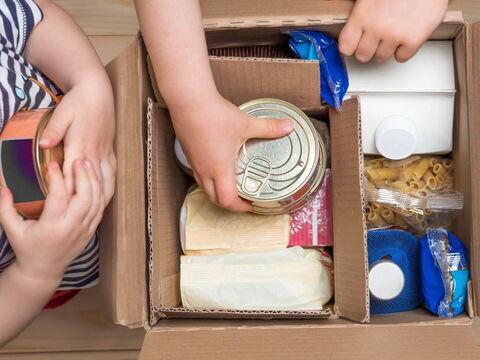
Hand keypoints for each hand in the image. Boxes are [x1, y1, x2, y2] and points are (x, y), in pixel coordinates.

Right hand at [0, 159, 103, 283]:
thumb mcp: (12, 229)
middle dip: (84, 176)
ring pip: (96, 201)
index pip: (58, 197)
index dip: (57, 178)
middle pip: (85, 197)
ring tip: (88, 165)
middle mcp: (72, 227)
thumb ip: (5, 208)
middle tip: (78, 159)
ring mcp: (84, 229)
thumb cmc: (27, 248)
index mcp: (52, 226)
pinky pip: (100, 208)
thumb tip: (3, 186)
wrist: (44, 270)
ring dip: (94, 181)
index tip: (52, 164)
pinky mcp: (91, 230)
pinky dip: (100, 192)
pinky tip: (96, 179)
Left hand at [39, 75, 115, 205]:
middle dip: (87, 201)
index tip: (64, 207)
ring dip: (102, 197)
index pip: (74, 174)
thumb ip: (53, 130)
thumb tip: (42, 144)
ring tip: (95, 213)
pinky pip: (113, 173)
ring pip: (107, 180)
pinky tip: (107, 195)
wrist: (98, 92)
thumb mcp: (62, 113)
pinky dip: (110, 186)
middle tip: (80, 218)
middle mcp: (95, 153)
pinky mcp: (110, 150)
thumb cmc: (78, 102)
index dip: (70, 191)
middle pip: (92, 182)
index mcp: (81, 145)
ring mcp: (105, 152)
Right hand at [171, 93, 292, 211]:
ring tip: (232, 185)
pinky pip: (198, 175)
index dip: (240, 207)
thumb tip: (289, 126)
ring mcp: (195, 163)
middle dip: (229, 204)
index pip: (228, 200)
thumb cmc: (215, 115)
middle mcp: (205, 170)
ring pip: (204, 188)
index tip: (251, 204)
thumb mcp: (246, 123)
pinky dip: (209, 178)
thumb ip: (269, 127)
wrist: (188, 101)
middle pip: (214, 199)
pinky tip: (218, 166)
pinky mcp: (189, 154)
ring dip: (217, 192)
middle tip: (243, 199)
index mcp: (220, 169)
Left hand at [338, 0, 448, 62]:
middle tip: (375, 41)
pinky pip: (401, 58)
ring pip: (381, 58)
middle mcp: (376, 28)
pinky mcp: (413, 40)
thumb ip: (361, 13)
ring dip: (385, 49)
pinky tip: (405, 37)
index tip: (355, 44)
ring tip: (392, 34)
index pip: (346, 47)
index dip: (350, 47)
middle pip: (362, 56)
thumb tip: (354, 29)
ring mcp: (395, 35)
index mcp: (362, 15)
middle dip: (368, 50)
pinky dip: (403, 50)